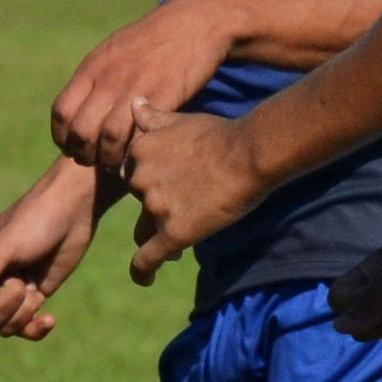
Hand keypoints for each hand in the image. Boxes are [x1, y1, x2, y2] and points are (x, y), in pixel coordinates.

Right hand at [0, 164, 101, 339]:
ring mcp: (10, 289)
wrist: (74, 210)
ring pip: (5, 325)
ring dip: (23, 313)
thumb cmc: (36, 220)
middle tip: (20, 279)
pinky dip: (36, 328)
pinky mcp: (32, 295)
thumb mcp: (8, 246)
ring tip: (34, 288)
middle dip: (6, 303)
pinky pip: (26, 326)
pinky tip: (50, 319)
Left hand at [50, 0, 241, 167]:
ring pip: (107, 138)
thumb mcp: (117, 49)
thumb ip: (97, 75)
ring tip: (117, 164)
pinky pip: (138, 134)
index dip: (63, 137)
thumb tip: (82, 99)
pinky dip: (135, 150)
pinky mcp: (162, 98)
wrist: (195, 22)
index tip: (73, 148)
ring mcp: (134, 89)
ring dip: (109, 159)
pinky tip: (140, 153)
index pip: (62, 112)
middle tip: (94, 161)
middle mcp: (108, 79)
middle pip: (80, 130)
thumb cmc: (156, 39)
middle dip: (83, 154)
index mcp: (93, 67)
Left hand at [121, 107, 264, 284]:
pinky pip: (145, 260)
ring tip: (184, 235)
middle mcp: (138, 179)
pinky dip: (142, 272)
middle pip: (139, 203)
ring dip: (159, 234)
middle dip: (156, 208)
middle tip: (185, 211)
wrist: (248, 154)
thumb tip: (134, 101)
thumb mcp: (181, 118)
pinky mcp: (172, 233)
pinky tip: (145, 281)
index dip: (150, 184)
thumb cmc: (221, 134)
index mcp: (139, 151)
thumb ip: (153, 116)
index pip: (132, 175)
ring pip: (145, 230)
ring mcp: (153, 207)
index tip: (169, 190)